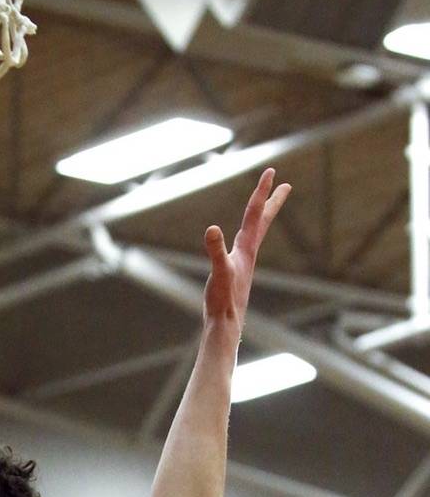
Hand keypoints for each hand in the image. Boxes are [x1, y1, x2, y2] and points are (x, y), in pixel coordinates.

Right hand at [203, 168, 290, 325]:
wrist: (227, 324)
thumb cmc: (223, 300)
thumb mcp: (218, 272)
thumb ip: (215, 250)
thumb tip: (212, 228)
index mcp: (246, 249)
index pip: (255, 214)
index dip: (261, 192)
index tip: (271, 171)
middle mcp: (248, 253)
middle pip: (262, 221)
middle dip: (272, 202)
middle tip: (284, 184)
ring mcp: (243, 263)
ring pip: (255, 234)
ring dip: (260, 219)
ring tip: (263, 210)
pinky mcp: (236, 273)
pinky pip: (244, 247)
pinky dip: (246, 237)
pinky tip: (241, 242)